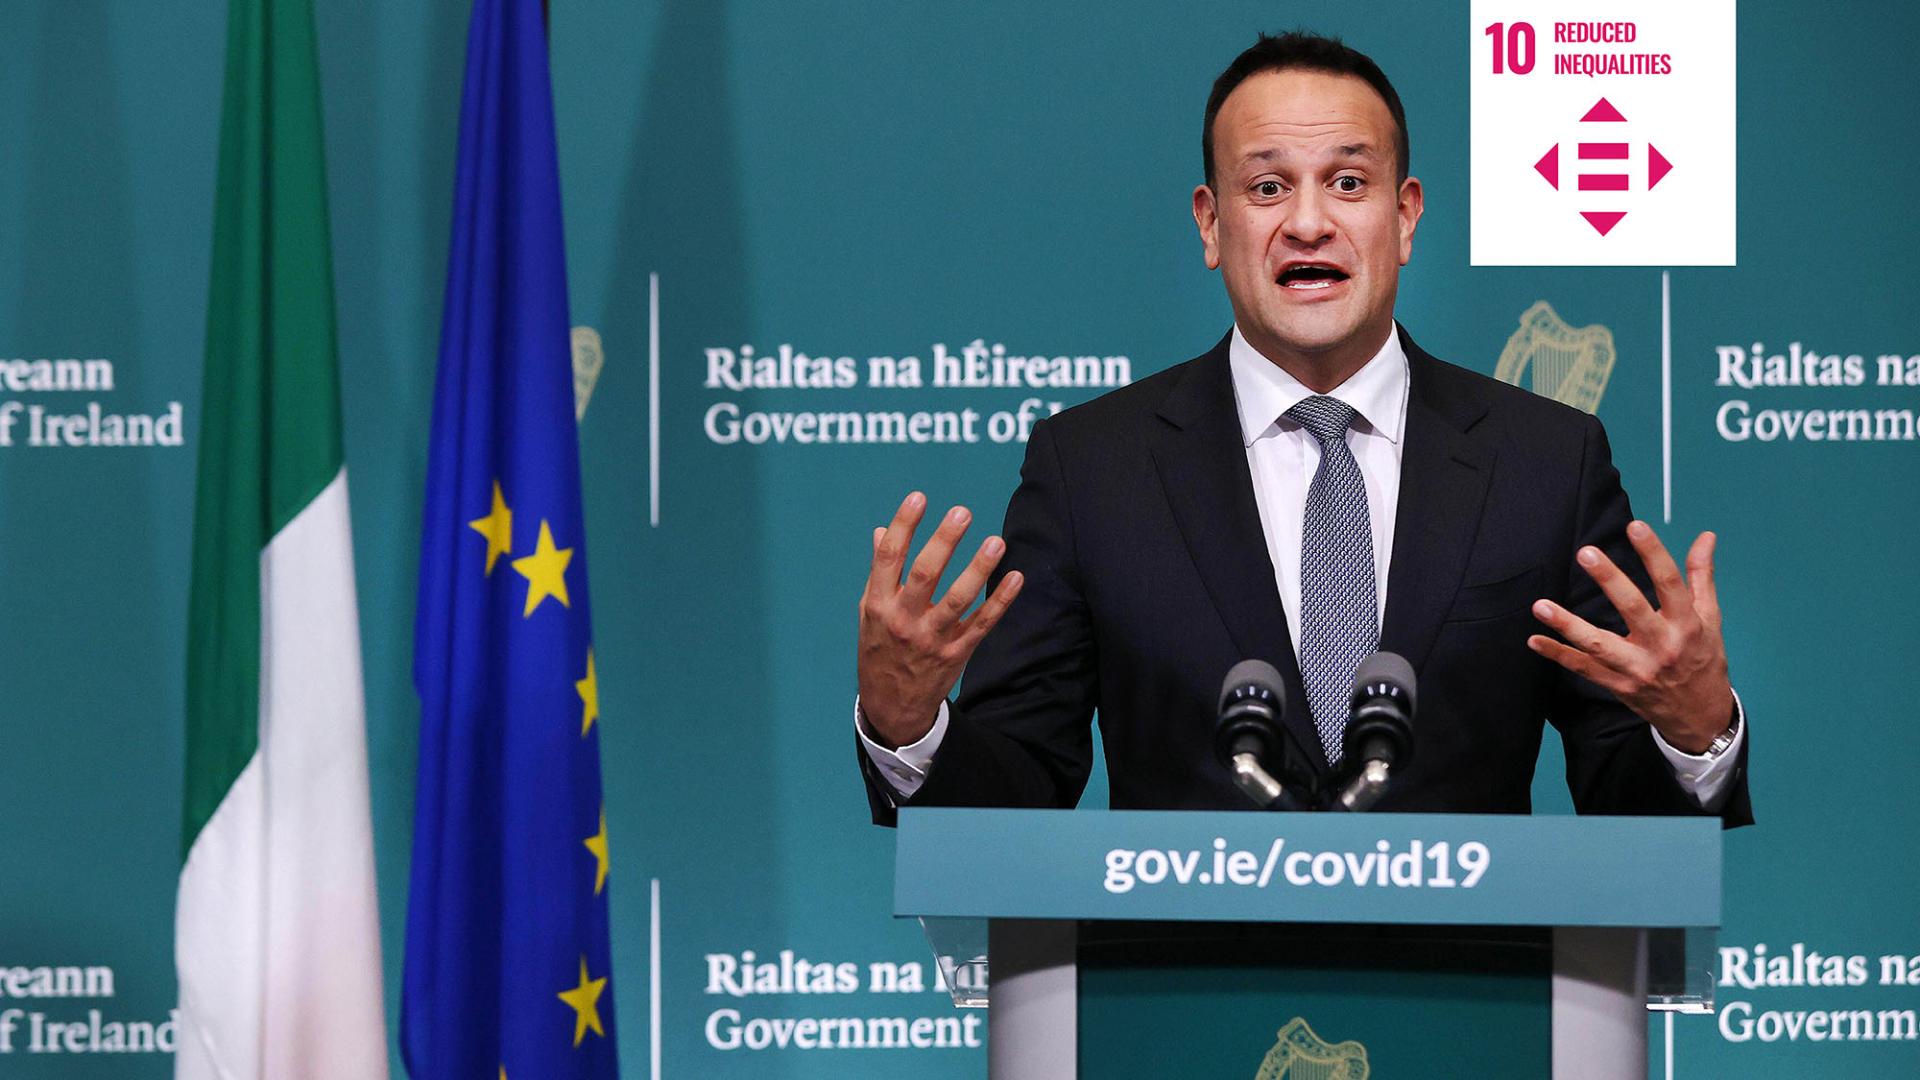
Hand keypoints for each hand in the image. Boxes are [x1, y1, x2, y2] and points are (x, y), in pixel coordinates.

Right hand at [857, 492, 1024, 747]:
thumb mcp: (869, 613)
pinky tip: (1016, 577)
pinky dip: (1001, 601)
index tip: (919, 497)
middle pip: (924, 575)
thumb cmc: (880, 649)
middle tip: (962, 512)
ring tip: (996, 541)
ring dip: (979, 569)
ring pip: (958, 600)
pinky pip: (982, 624)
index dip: (903, 526)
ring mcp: (932, 639)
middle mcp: (904, 621)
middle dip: (944, 541)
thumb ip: (879, 572)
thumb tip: (882, 531)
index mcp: (878, 605)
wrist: (892, 706)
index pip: (889, 558)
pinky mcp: (957, 653)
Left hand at [1528, 521, 1733, 753]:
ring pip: (1598, 645)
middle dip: (1609, 580)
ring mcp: (1637, 668)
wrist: (1700, 717)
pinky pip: (1583, 669)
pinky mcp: (1618, 685)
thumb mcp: (1710, 619)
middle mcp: (1662, 646)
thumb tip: (1706, 536)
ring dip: (1567, 625)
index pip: (1670, 584)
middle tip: (1586, 553)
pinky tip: (1535, 639)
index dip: (1654, 554)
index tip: (1635, 526)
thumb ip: (1702, 577)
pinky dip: (1558, 655)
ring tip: (1541, 605)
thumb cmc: (1704, 659)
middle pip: (1632, 609)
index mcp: (1687, 625)